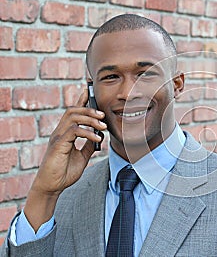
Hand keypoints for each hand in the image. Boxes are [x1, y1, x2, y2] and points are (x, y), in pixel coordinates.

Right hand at [24, 87, 106, 230]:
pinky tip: (97, 138)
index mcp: (65, 133)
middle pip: (73, 111)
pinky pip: (73, 131)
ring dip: (90, 119)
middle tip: (103, 116)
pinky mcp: (58, 144)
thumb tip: (99, 135)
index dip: (81, 100)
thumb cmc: (65, 172)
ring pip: (72, 117)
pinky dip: (87, 132)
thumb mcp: (82, 156)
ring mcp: (58, 137)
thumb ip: (89, 145)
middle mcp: (60, 132)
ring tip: (103, 126)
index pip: (73, 112)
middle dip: (89, 109)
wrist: (52, 187)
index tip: (89, 91)